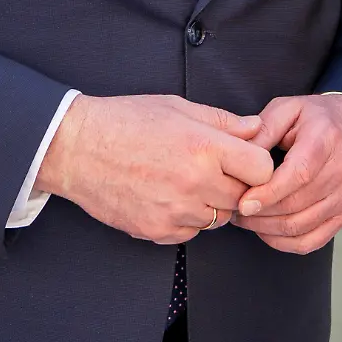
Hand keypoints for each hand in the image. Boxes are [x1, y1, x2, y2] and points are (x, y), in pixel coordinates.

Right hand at [35, 94, 274, 244]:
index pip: (263, 169)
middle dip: (238, 185)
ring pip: (218, 219)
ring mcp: (175, 211)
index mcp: (205, 147)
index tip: (247, 160)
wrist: (78, 148)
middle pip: (244, 198)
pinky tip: (170, 196)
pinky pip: (191, 233)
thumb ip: (223, 122)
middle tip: (217, 170)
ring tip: (189, 181)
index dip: (258, 164)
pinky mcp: (156, 231)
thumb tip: (255, 128)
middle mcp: (195, 183)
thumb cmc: (127, 121)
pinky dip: (188, 220)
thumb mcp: (180, 107)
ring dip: (213, 204)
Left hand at [230, 94, 341, 254]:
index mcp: (325, 140)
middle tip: (234, 208)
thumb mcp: (288, 108)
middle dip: (259, 213)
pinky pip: (311, 241)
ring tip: (246, 218)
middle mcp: (341, 170)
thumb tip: (240, 156)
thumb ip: (263, 129)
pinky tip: (266, 230)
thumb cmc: (317, 118)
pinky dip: (284, 242)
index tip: (243, 202)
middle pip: (295, 205)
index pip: (298, 175)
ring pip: (300, 227)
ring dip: (266, 229)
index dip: (269, 193)